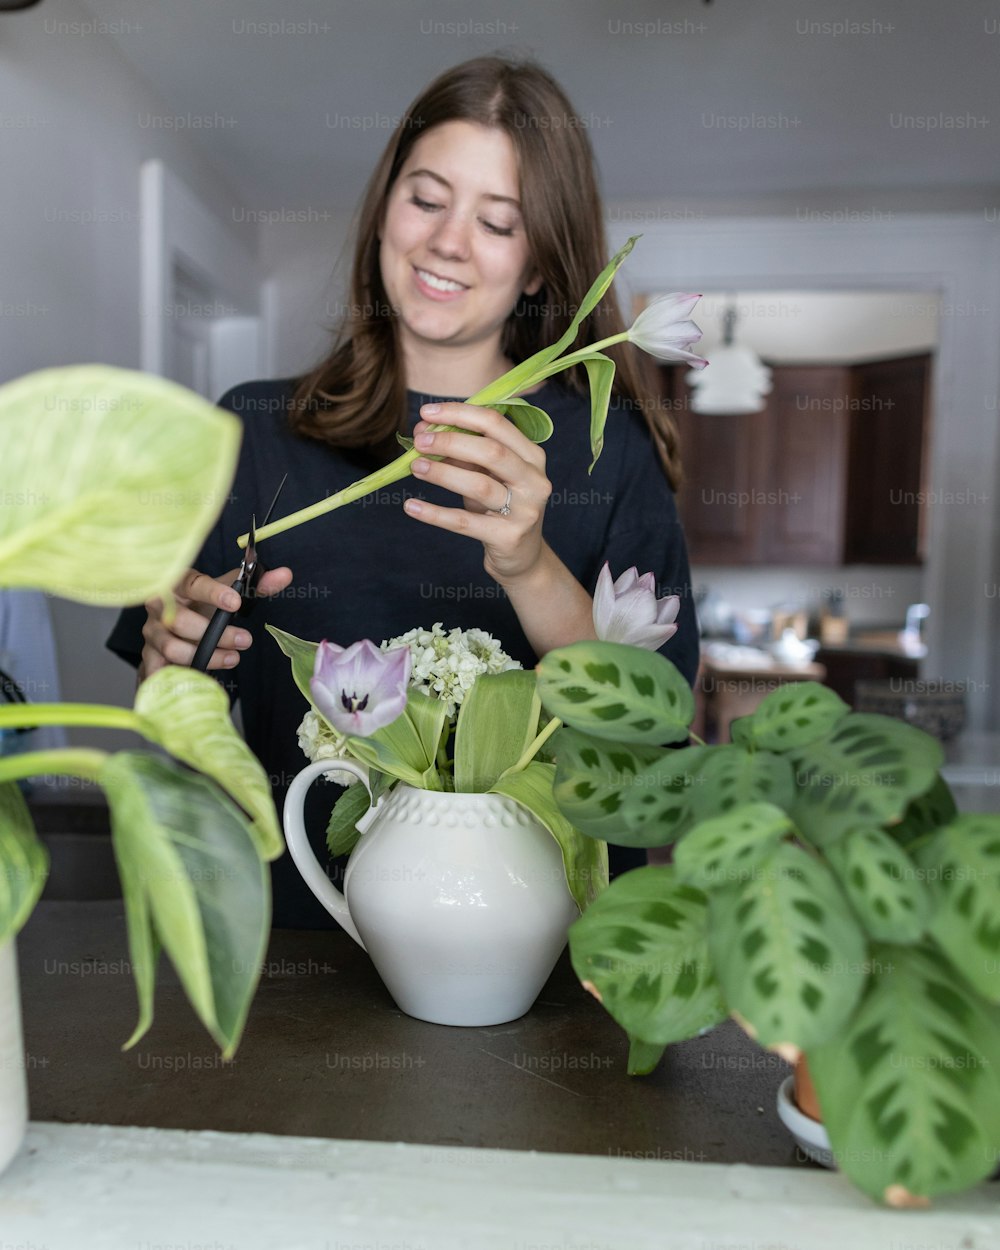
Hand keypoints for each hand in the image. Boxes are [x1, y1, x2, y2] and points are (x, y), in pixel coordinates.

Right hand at [139, 564, 292, 677]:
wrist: (179, 621)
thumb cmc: (204, 604)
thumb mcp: (229, 592)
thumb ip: (257, 584)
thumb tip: (284, 575)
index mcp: (178, 584)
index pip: (192, 584)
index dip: (213, 594)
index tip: (236, 602)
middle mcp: (159, 606)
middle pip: (179, 621)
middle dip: (215, 634)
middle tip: (244, 640)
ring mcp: (152, 632)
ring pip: (172, 647)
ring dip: (206, 656)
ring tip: (232, 658)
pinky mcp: (150, 656)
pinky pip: (157, 671)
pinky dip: (176, 677)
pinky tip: (198, 679)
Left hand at [404, 402, 551, 582]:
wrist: (522, 558)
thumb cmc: (500, 508)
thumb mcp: (487, 476)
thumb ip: (462, 453)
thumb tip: (423, 431)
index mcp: (532, 456)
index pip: (496, 423)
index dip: (460, 413)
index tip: (427, 412)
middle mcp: (534, 480)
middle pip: (490, 451)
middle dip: (450, 441)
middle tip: (419, 441)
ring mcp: (525, 510)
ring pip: (479, 484)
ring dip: (442, 473)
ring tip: (415, 467)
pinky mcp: (508, 537)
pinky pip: (465, 523)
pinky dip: (435, 513)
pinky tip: (411, 506)